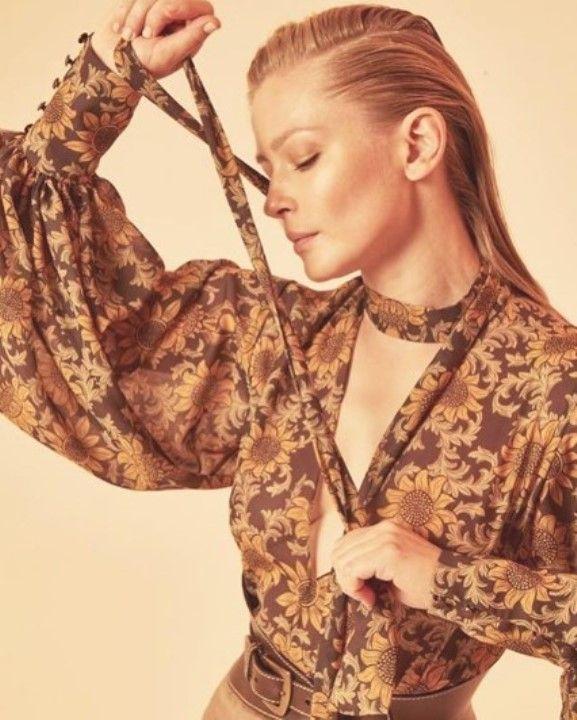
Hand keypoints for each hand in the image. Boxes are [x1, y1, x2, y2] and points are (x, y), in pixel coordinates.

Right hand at [92, 0, 220, 79]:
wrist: (110, 61)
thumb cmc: (140, 65)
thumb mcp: (167, 54)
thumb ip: (190, 37)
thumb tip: (215, 23)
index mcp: (192, 32)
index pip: (201, 7)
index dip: (179, 7)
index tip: (158, 25)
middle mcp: (180, 17)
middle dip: (152, 14)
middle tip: (145, 35)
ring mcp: (160, 6)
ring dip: (135, 15)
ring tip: (129, 36)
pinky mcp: (143, 0)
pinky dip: (125, 11)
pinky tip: (121, 28)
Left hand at [330, 519, 442, 610]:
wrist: (453, 586)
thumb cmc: (426, 584)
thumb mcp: (391, 569)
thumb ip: (370, 564)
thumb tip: (345, 573)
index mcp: (384, 528)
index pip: (346, 542)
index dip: (347, 568)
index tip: (362, 589)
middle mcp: (383, 528)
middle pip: (340, 549)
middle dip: (345, 577)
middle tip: (363, 595)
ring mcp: (386, 538)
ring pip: (343, 560)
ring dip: (349, 584)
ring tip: (367, 597)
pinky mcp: (388, 553)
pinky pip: (353, 569)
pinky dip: (354, 587)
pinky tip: (370, 598)